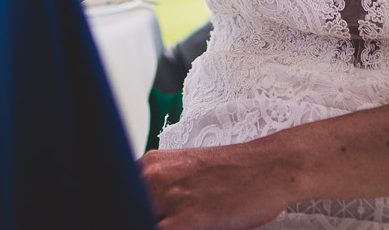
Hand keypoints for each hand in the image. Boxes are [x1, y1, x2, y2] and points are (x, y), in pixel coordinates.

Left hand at [138, 144, 292, 229]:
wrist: (270, 167)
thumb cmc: (236, 173)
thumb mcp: (187, 174)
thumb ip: (162, 191)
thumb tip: (144, 209)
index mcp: (150, 164)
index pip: (119, 194)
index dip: (124, 209)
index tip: (123, 214)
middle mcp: (152, 177)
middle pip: (124, 208)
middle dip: (135, 217)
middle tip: (155, 220)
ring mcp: (167, 198)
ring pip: (138, 219)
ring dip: (153, 224)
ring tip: (181, 223)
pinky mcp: (185, 219)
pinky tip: (188, 229)